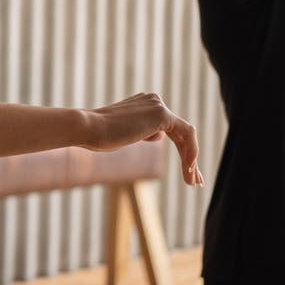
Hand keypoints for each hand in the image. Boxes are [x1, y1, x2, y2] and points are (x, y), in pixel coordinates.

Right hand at [85, 92, 202, 186]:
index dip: (180, 150)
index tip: (185, 171)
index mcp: (144, 104)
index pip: (169, 129)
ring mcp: (158, 106)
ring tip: (193, 183)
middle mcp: (154, 101)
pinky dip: (191, 153)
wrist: (88, 128)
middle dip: (189, 158)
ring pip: (186, 135)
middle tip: (195, 182)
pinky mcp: (161, 114)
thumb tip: (156, 135)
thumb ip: (141, 133)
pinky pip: (186, 134)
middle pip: (180, 133)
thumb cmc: (98, 136)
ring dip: (191, 161)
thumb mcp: (124, 135)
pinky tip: (190, 170)